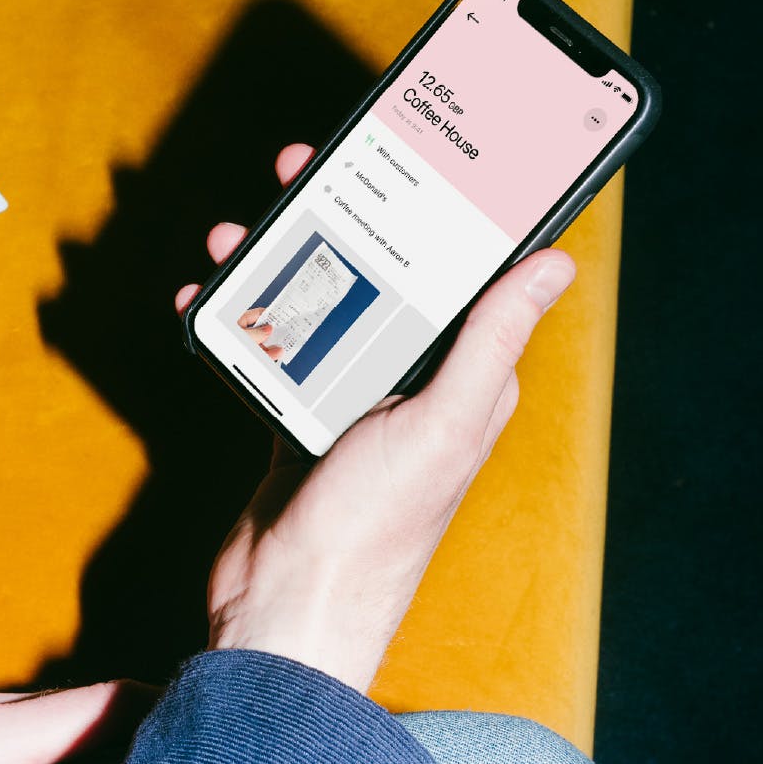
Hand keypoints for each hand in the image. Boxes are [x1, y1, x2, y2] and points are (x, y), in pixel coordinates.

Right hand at [176, 143, 575, 694]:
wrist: (289, 607)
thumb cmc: (375, 527)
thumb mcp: (440, 424)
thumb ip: (491, 342)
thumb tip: (555, 265)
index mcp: (462, 381)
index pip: (462, 275)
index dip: (438, 212)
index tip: (409, 155)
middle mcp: (413, 385)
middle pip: (381, 276)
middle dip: (339, 219)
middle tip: (300, 170)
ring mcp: (353, 401)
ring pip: (319, 304)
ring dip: (276, 263)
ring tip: (235, 234)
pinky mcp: (300, 418)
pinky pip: (275, 347)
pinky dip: (243, 318)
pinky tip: (207, 297)